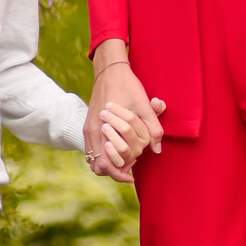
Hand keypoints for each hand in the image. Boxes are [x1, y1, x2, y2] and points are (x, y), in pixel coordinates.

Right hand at [88, 48, 164, 182]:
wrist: (110, 70)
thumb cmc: (128, 86)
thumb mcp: (144, 106)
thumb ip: (153, 127)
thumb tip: (157, 149)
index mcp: (103, 129)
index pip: (105, 165)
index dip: (119, 174)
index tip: (132, 175)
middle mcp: (92, 132)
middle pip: (98, 166)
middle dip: (115, 169)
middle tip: (132, 165)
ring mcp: (88, 129)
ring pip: (94, 159)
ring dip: (109, 161)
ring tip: (127, 157)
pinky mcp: (88, 125)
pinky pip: (92, 148)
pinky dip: (104, 153)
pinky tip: (119, 147)